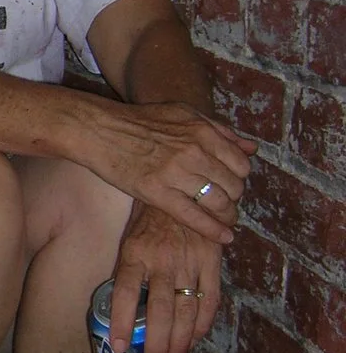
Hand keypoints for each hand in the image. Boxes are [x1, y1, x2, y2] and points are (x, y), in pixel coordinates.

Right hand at [82, 100, 254, 244]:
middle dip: (234, 199)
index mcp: (203, 132)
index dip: (240, 178)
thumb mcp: (184, 115)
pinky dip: (213, 230)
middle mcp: (194, 153)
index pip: (240, 164)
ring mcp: (176, 174)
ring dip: (227, 216)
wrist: (101, 130)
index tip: (231, 185)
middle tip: (226, 204)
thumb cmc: (141, 122)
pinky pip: (194, 217)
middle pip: (233, 186)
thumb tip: (252, 148)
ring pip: (218, 203)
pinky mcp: (157, 193)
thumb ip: (220, 130)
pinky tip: (224, 237)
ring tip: (226, 220)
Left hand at [110, 201, 220, 352]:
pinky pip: (210, 298)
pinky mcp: (212, 260)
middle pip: (159, 309)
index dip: (120, 322)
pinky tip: (195, 340)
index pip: (124, 293)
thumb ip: (128, 270)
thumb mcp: (129, 238)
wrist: (183, 185)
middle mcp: (162, 259)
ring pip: (185, 309)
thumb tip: (120, 311)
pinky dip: (204, 322)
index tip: (117, 347)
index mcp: (135, 252)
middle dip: (156, 343)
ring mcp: (190, 260)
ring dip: (180, 341)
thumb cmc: (148, 216)